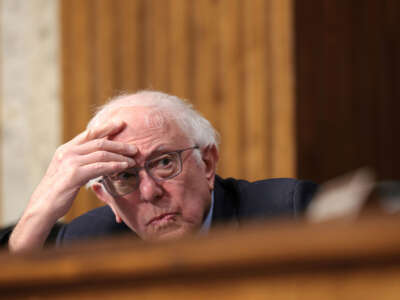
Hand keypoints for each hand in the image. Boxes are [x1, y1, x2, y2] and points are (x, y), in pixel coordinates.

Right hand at [9, 120, 136, 251]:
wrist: (42, 207)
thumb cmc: (58, 191)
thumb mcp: (67, 171)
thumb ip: (80, 161)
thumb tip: (98, 157)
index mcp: (66, 149)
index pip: (89, 133)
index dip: (107, 127)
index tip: (121, 124)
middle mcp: (68, 152)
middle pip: (99, 142)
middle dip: (119, 144)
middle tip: (134, 148)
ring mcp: (70, 162)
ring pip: (102, 154)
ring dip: (120, 156)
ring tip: (133, 160)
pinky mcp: (74, 174)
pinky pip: (100, 167)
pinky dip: (114, 166)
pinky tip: (123, 167)